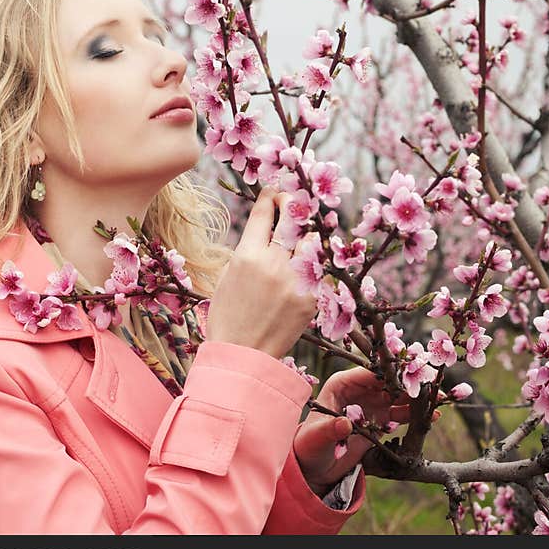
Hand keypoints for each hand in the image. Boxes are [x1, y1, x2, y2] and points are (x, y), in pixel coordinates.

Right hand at [205, 186, 317, 359]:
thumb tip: (267, 229)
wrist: (243, 355)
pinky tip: (309, 260)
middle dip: (292, 202)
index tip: (272, 193)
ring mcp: (296, 280)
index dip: (269, 196)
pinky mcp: (313, 297)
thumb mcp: (227, 276)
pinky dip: (315, 261)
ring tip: (303, 232)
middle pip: (293, 217)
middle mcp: (273, 264)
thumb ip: (248, 250)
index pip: (264, 212)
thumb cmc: (229, 316)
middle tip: (290, 202)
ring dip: (308, 231)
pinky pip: (320, 268)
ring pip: (313, 239)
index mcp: (247, 256)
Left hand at [293, 366, 438, 496]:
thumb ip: (331, 430)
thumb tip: (345, 424)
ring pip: (398, 396)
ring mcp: (371, 403)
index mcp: (341, 384)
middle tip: (430, 386)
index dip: (389, 374)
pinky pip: (401, 413)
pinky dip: (415, 414)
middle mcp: (359, 390)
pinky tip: (433, 415)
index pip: (369, 374)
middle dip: (410, 383)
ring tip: (438, 400)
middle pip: (388, 382)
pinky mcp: (380, 419)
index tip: (408, 375)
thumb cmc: (308, 446)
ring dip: (417, 397)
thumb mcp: (317, 439)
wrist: (314, 466)